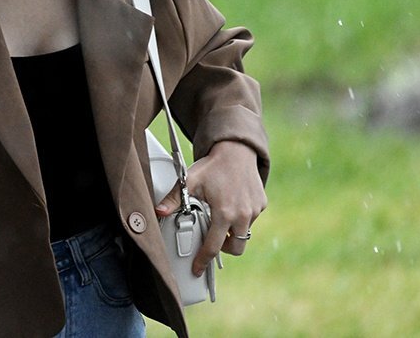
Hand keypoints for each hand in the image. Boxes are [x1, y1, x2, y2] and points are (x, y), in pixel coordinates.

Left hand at [154, 140, 265, 274]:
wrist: (235, 150)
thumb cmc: (211, 166)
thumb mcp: (188, 181)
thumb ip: (174, 199)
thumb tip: (158, 212)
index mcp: (224, 213)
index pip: (214, 247)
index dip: (204, 260)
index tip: (197, 270)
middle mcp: (243, 215)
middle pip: (235, 249)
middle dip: (223, 249)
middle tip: (212, 239)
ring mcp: (254, 211)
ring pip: (243, 233)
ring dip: (231, 232)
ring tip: (220, 217)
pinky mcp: (261, 205)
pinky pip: (251, 219)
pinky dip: (240, 218)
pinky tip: (231, 202)